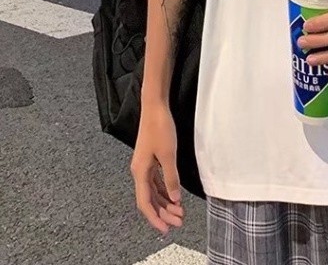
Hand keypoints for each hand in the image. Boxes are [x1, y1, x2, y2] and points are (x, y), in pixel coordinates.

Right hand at [131, 103, 184, 234]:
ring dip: (165, 202)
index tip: (166, 228)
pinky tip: (174, 196)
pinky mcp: (150, 159)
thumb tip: (175, 198)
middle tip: (179, 221)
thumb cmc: (160, 128)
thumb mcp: (168, 154)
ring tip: (180, 211)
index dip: (155, 217)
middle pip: (150, 199)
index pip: (145, 203)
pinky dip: (165, 190)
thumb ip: (171, 177)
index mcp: (140, 172)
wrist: (154, 108)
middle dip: (164, 212)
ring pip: (153, 191)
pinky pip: (156, 181)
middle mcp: (139, 171)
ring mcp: (144, 165)